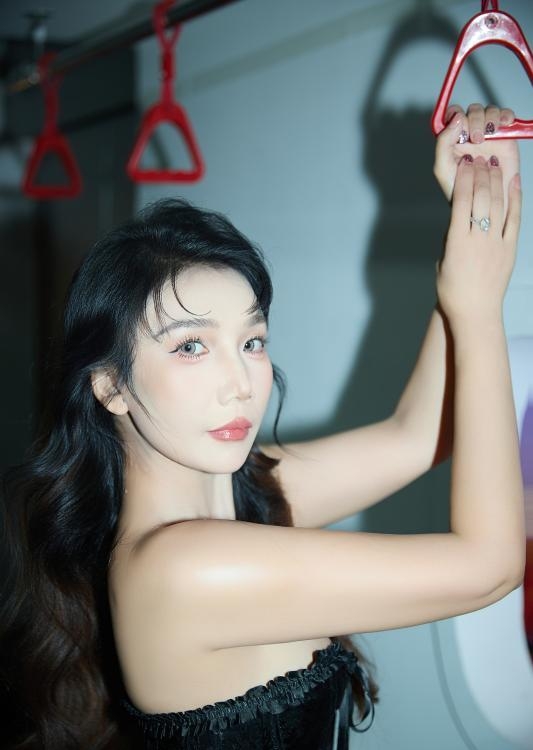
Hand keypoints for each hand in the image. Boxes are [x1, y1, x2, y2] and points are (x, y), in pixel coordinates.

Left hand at [434, 104, 519, 213]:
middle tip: (477, 139)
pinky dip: (505, 115)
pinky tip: (503, 125)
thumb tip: (456, 119)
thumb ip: (442, 143)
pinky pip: (505, 115)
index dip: (456, 115)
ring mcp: (487, 134)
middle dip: (474, 120)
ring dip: (489, 117)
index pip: (452, 115)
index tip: (460, 128)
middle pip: (472, 111)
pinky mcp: (504, 135)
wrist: (483, 201)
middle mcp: (469, 134)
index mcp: (452, 139)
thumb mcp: (443, 168)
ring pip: (488, 110)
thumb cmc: (459, 189)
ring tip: (489, 136)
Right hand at [436, 154, 520, 329]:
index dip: (462, 180)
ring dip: (496, 182)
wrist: (475, 312)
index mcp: (456, 242)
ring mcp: (496, 243)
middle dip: (479, 175)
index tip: (463, 165)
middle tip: (478, 158)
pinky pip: (514, 219)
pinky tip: (514, 182)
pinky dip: (516, 199)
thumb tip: (458, 217)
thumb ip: (451, 238)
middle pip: (480, 199)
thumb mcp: (443, 261)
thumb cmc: (453, 290)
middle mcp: (477, 239)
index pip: (460, 202)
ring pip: (497, 205)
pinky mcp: (510, 249)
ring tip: (493, 164)